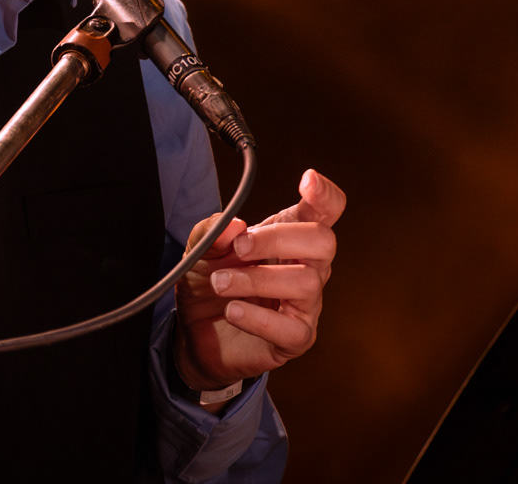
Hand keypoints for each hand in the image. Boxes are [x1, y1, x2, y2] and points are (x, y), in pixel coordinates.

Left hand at [172, 169, 345, 401]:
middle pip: (323, 241)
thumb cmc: (207, 284)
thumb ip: (212, 231)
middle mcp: (306, 267)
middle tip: (239, 249)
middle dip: (278, 239)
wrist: (193, 333)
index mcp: (289, 235)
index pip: (325, 211)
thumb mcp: (199, 250)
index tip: (308, 180)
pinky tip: (233, 310)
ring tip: (221, 284)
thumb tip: (235, 225)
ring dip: (256, 280)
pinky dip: (259, 318)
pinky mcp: (295, 338)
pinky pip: (293, 329)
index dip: (325, 194)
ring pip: (306, 282)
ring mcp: (304, 304)